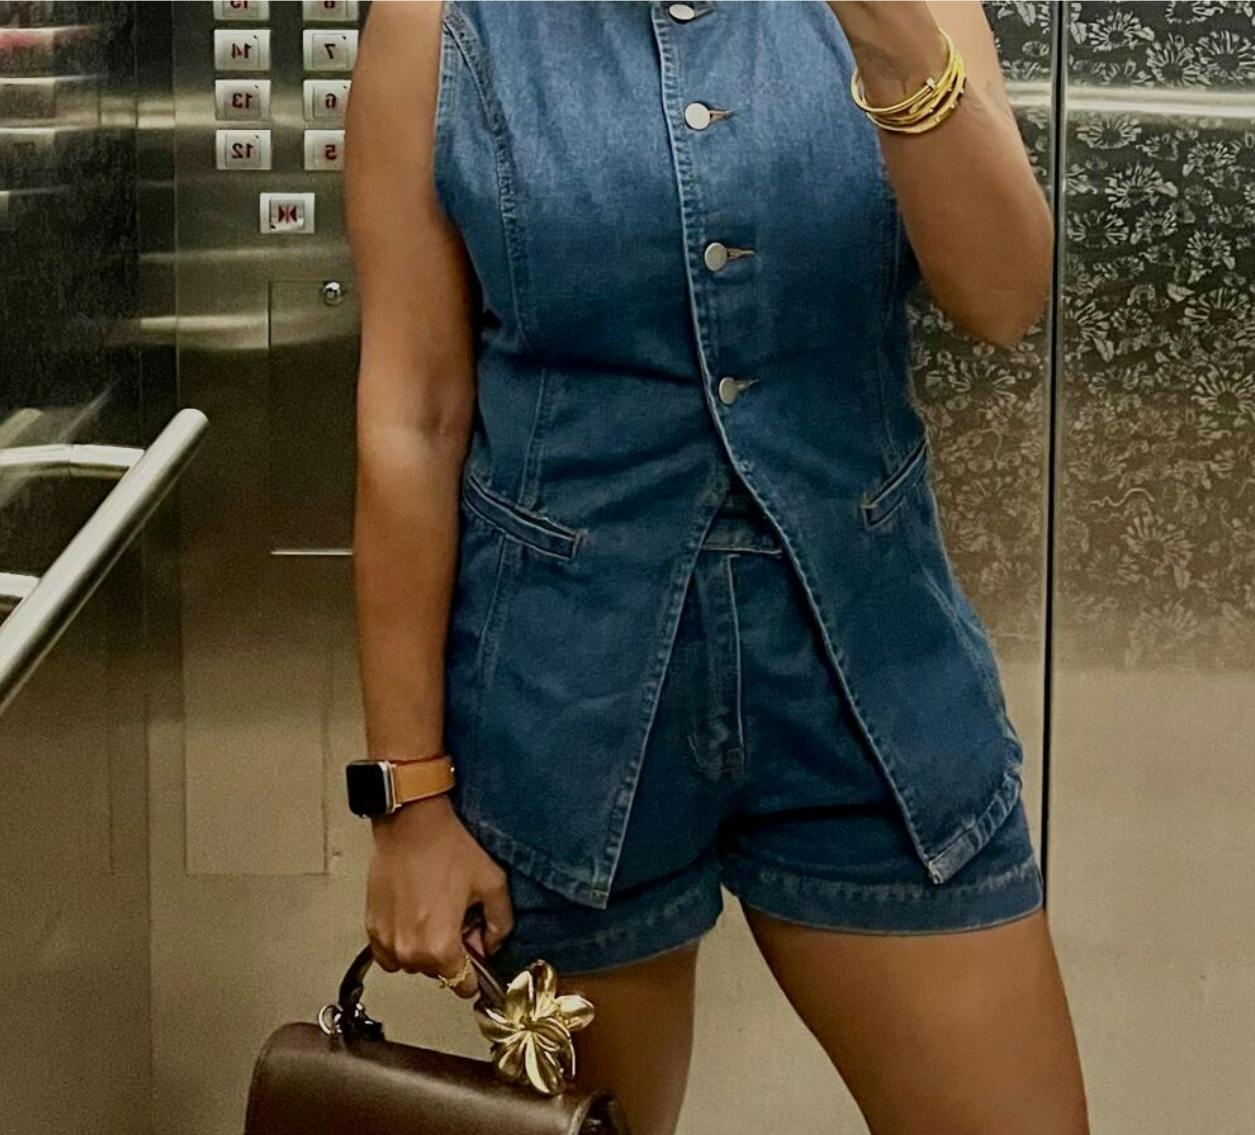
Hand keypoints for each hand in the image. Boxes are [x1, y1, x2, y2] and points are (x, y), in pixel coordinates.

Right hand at [364, 792, 514, 998]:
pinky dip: (402, 942)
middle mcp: (409, 952)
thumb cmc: (449, 849)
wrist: (411, 824)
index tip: (475, 949)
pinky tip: (414, 914)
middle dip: (451, 953)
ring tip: (434, 912)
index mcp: (441, 947)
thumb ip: (500, 925)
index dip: (475, 970)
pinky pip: (389, 953)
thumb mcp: (492, 884)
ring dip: (425, 949)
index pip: (462, 987)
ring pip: (413, 964)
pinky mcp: (371, 927)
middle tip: (457, 917)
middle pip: (438, 974)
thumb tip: (490, 946)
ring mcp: (385, 942)